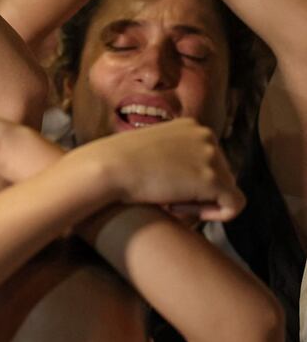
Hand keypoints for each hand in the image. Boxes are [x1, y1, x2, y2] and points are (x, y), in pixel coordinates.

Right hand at [70, 118, 244, 221]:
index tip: (163, 185)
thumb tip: (183, 177)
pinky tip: (181, 210)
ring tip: (169, 203)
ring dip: (201, 203)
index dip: (189, 180)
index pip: (208, 160)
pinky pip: (233, 205)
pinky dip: (213, 215)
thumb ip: (172, 155)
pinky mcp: (213, 179)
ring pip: (226, 191)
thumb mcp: (149, 149)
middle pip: (221, 175)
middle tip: (165, 198)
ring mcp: (212, 156)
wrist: (108, 167)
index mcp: (192, 126)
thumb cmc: (116, 163)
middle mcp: (207, 136)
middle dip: (197, 192)